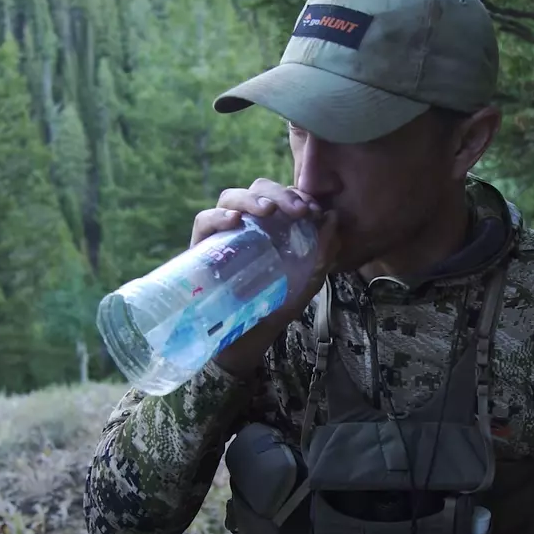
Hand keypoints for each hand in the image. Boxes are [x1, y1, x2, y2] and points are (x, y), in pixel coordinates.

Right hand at [190, 178, 339, 377]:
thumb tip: (332, 216)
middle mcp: (247, 226)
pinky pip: (203, 221)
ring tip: (267, 211)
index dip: (297, 196)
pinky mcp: (200, 248)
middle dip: (279, 194)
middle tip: (298, 210)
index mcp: (273, 228)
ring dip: (250, 199)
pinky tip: (234, 221)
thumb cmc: (273, 309)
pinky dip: (218, 216)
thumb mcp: (305, 283)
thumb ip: (322, 254)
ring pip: (230, 198)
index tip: (314, 210)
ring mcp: (222, 235)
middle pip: (257, 190)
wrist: (244, 342)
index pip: (282, 197)